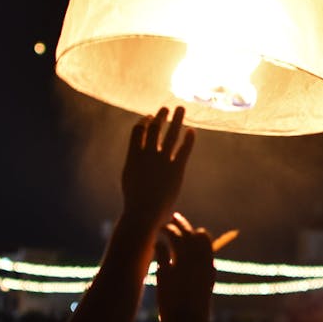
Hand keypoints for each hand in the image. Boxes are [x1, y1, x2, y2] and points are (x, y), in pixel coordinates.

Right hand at [122, 106, 195, 222]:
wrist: (143, 213)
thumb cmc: (135, 202)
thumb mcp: (130, 180)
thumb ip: (135, 166)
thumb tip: (138, 163)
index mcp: (133, 155)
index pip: (138, 130)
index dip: (144, 121)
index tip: (150, 116)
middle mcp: (147, 154)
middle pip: (155, 128)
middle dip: (161, 116)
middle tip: (167, 108)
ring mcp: (162, 160)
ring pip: (170, 133)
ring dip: (176, 119)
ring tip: (180, 109)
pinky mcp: (176, 169)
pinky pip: (184, 149)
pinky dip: (188, 139)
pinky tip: (192, 131)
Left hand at [155, 212, 215, 321]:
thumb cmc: (195, 318)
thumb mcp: (202, 295)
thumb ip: (200, 280)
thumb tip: (199, 273)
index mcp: (209, 268)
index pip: (205, 239)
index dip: (196, 233)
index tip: (189, 231)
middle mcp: (199, 264)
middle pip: (190, 234)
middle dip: (182, 224)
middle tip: (173, 218)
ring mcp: (183, 267)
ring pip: (176, 237)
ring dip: (168, 228)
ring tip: (160, 227)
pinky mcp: (167, 273)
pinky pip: (161, 249)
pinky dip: (157, 243)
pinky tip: (152, 243)